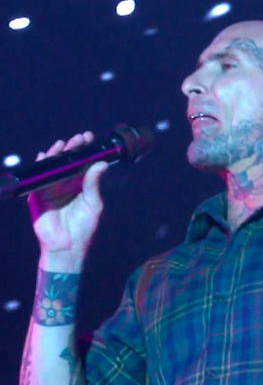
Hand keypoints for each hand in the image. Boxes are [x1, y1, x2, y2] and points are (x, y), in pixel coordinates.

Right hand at [28, 131, 108, 271]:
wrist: (67, 246)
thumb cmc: (84, 227)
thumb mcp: (93, 203)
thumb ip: (94, 183)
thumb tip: (102, 163)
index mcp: (81, 185)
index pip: (83, 163)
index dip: (85, 150)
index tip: (89, 138)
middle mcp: (67, 184)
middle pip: (67, 162)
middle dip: (72, 148)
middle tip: (78, 138)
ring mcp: (52, 188)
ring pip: (52, 166)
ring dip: (56, 154)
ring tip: (62, 144)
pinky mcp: (38, 195)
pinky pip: (38, 178)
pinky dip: (41, 166)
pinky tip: (44, 156)